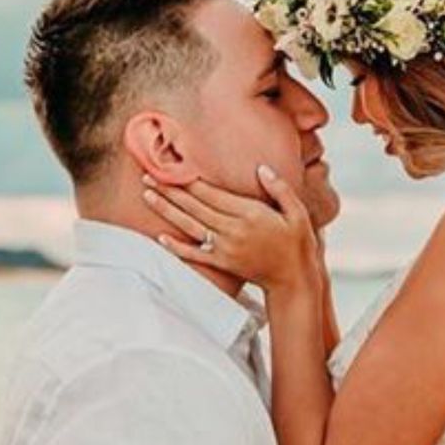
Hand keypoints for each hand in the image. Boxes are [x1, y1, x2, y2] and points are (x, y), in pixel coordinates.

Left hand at [143, 168, 317, 290]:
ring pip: (189, 225)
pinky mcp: (222, 263)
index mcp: (249, 214)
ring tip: (147, 195)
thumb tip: (261, 169)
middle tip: (148, 175)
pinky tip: (160, 237)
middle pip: (194, 206)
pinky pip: (194, 254)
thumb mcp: (297, 212)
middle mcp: (233, 230)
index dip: (189, 179)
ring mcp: (225, 248)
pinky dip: (176, 247)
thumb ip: (279, 189)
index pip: (211, 193)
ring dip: (166, 210)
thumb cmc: (297, 243)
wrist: (293, 279)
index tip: (172, 165)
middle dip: (170, 189)